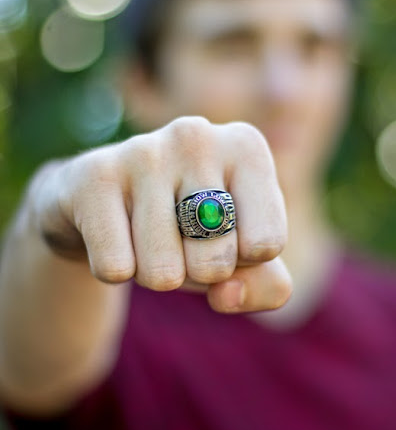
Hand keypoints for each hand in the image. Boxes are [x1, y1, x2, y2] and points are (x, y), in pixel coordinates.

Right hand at [32, 116, 291, 312]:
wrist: (105, 204)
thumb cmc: (188, 229)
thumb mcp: (241, 258)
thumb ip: (267, 287)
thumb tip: (226, 293)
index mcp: (245, 147)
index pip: (266, 245)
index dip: (242, 262)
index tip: (225, 235)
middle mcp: (197, 136)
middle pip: (216, 262)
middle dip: (196, 272)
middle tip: (178, 239)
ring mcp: (143, 150)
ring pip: (163, 273)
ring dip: (154, 273)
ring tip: (144, 236)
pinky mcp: (95, 175)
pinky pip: (116, 268)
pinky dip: (115, 270)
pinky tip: (113, 234)